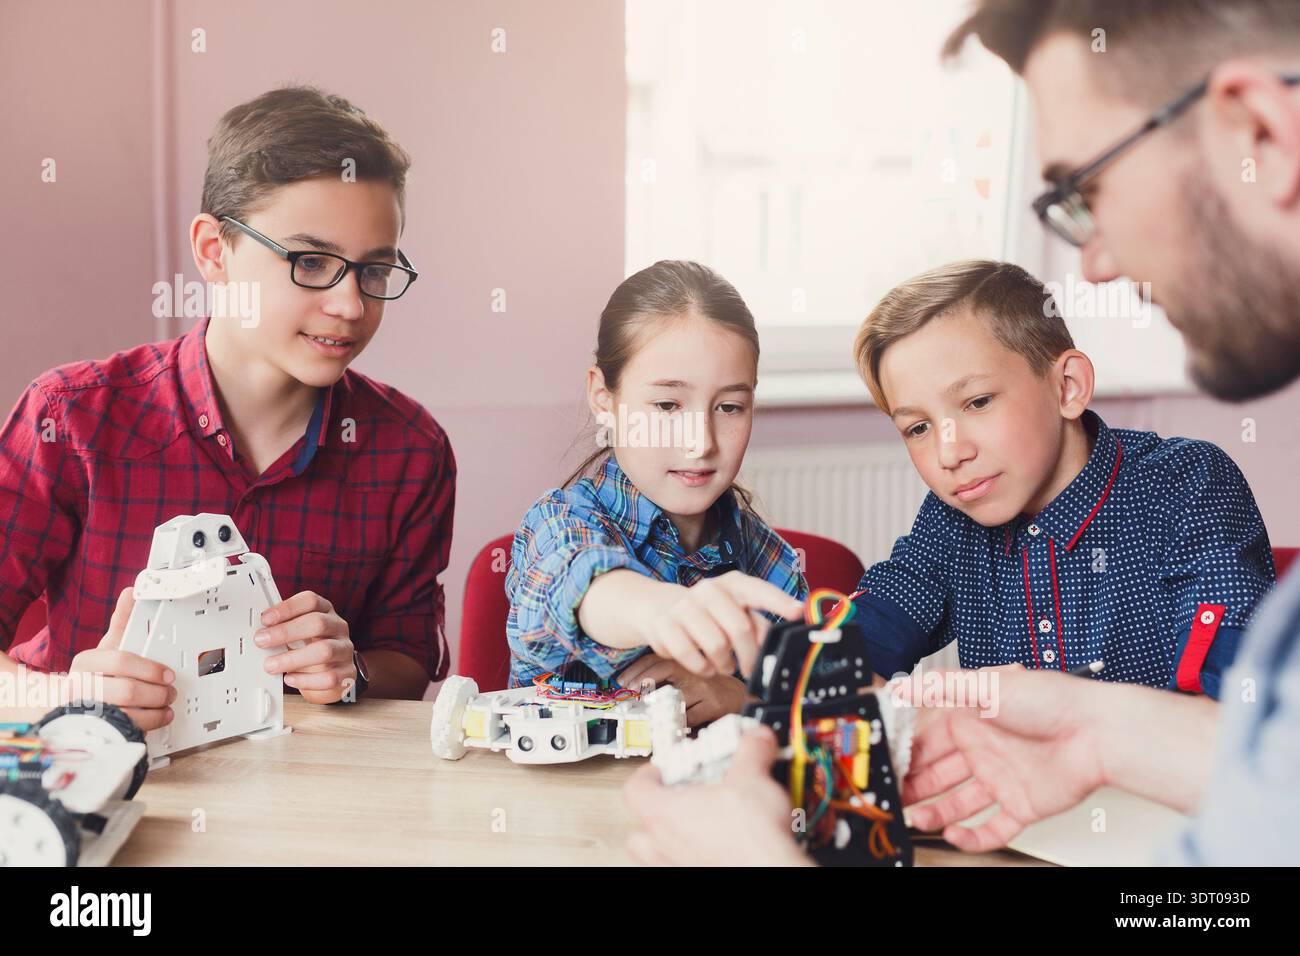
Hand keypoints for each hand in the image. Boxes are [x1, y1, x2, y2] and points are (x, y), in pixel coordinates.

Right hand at [66, 587, 175, 731]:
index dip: (150, 668)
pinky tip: (157, 717)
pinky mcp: (94, 729)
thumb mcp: (108, 647)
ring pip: (128, 713)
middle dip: (156, 692)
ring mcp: (86, 711)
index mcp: (86, 662)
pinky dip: (148, 725)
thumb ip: (122, 622)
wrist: (73, 702)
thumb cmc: (97, 673)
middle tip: (170, 691)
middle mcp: (81, 686)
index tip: (167, 673)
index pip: (121, 661)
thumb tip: (132, 593)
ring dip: (156, 710)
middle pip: (127, 690)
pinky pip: (125, 730)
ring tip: (166, 704)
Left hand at [254, 591, 356, 703]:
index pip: (310, 601)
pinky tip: (290, 678)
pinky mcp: (348, 672)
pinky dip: (306, 680)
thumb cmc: (309, 648)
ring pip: (325, 650)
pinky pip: (329, 677)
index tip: (266, 619)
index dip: (287, 608)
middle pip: (318, 623)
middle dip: (286, 632)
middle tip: (262, 641)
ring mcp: (345, 650)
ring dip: (293, 658)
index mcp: (325, 611)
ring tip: (271, 665)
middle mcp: (338, 627)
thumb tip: (259, 631)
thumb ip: (281, 628)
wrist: (329, 673)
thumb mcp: (297, 632)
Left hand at [617, 653, 746, 726]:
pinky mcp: (714, 704)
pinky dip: (677, 724)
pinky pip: (689, 716)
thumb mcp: (687, 678)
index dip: (636, 669)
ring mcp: (705, 686)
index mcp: (686, 661)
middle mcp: (695, 669)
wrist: (741, 698)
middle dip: (641, 681)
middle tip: (628, 695)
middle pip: (663, 668)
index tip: (621, 681)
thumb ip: (665, 679)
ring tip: (644, 716)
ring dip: (656, 708)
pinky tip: (670, 727)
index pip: (657, 657)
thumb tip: (633, 688)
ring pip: (674, 694)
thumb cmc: (708, 689)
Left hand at [623, 724, 807, 865]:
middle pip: (640, 822)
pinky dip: (688, 855)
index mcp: (663, 812)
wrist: (769, 870)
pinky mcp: (694, 876)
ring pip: (655, 851)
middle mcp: (662, 843)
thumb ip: (751, 751)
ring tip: (692, 824)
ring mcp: (674, 864)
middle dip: (657, 806)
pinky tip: (711, 848)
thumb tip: (756, 739)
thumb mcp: (753, 777)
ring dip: (668, 835)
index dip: (648, 773)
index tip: (667, 766)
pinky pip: (677, 865)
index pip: (635, 788)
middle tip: (681, 794)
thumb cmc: (750, 839)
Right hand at [637, 572, 803, 677]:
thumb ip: (759, 626)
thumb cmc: (708, 614)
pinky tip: (705, 665)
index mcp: (732, 584)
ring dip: (724, 664)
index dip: (779, 601)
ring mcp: (684, 606)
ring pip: (716, 645)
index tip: (798, 612)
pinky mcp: (665, 625)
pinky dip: (702, 668)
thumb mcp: (735, 612)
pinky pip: (691, 655)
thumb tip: (783, 644)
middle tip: (750, 670)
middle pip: (740, 628)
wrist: (658, 608)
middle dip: (749, 656)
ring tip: (724, 665)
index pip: (758, 590)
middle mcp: (709, 590)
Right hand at [900, 668, 1104, 851]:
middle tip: (893, 799)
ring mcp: (1002, 778)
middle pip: (939, 774)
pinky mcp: (1022, 804)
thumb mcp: (986, 686)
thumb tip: (900, 685)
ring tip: (917, 819)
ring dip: (936, 812)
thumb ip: (940, 687)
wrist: (1098, 732)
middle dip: (914, 787)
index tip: (886, 766)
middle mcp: (983, 750)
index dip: (906, 755)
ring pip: (960, 803)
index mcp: (970, 720)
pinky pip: (993, 826)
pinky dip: (973, 835)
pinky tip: (954, 834)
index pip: (927, 741)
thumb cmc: (1050, 700)